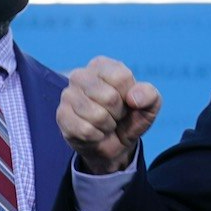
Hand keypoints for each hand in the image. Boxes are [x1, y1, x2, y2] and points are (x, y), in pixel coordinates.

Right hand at [58, 56, 159, 174]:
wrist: (114, 144)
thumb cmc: (130, 118)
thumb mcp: (148, 106)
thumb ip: (149, 96)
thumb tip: (134, 98)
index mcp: (102, 66)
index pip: (121, 77)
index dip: (129, 96)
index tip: (127, 102)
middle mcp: (81, 75)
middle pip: (109, 97)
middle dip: (118, 113)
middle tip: (115, 115)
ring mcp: (68, 95)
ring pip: (97, 115)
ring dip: (107, 126)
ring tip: (105, 123)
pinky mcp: (61, 116)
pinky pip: (85, 130)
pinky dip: (96, 136)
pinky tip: (94, 132)